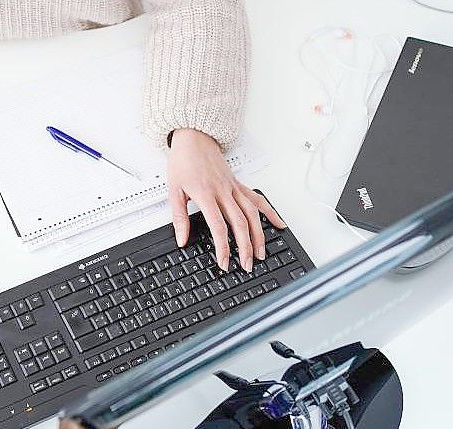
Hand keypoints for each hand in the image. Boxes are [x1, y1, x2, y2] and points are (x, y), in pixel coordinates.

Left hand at [167, 128, 285, 271]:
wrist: (194, 138)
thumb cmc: (183, 162)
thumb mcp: (173, 190)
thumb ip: (179, 217)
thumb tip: (182, 239)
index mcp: (206, 195)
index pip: (218, 226)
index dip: (223, 247)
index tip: (225, 262)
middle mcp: (224, 192)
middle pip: (240, 223)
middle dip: (245, 247)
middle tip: (247, 265)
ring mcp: (234, 188)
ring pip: (252, 214)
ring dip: (259, 235)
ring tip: (261, 253)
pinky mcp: (239, 184)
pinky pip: (257, 200)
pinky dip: (270, 212)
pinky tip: (279, 224)